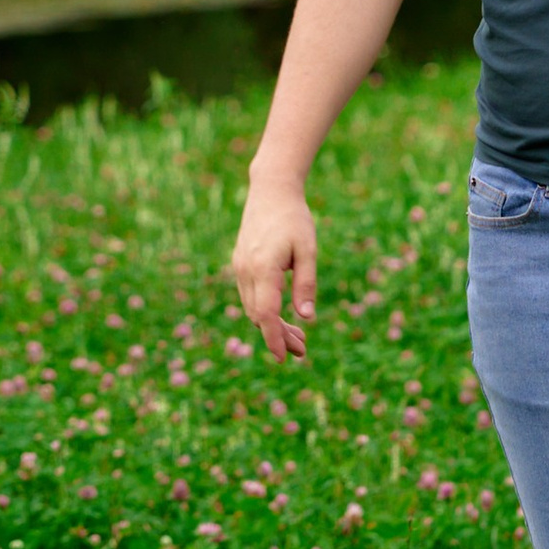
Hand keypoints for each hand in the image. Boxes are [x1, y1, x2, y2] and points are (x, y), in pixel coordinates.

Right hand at [230, 175, 318, 357]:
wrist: (270, 191)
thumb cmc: (294, 218)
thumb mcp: (308, 250)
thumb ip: (306, 283)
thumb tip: (307, 317)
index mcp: (263, 268)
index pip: (266, 314)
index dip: (274, 338)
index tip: (285, 357)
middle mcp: (246, 271)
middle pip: (259, 316)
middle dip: (279, 336)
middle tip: (302, 350)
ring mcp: (239, 268)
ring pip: (253, 308)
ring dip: (272, 326)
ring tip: (298, 336)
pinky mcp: (240, 265)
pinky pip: (250, 296)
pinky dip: (264, 311)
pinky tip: (283, 316)